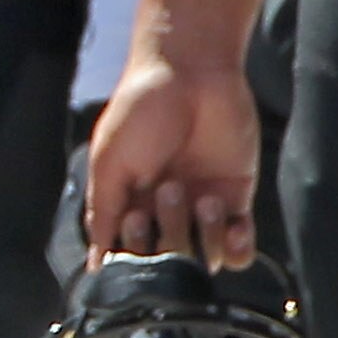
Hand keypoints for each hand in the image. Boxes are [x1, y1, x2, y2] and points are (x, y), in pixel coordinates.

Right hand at [84, 53, 261, 268]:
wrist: (192, 72)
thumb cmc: (141, 109)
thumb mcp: (109, 162)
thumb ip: (104, 214)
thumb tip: (97, 265)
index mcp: (129, 205)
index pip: (130, 255)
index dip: (134, 251)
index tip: (135, 219)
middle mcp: (163, 213)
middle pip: (168, 261)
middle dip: (169, 235)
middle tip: (167, 189)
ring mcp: (200, 208)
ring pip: (204, 258)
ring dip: (203, 235)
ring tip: (202, 197)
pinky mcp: (235, 199)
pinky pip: (240, 248)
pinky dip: (237, 247)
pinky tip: (232, 225)